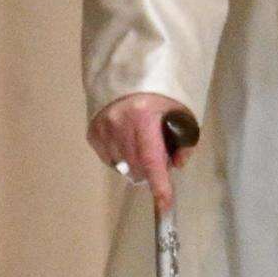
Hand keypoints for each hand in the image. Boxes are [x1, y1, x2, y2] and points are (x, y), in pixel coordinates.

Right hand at [89, 92, 196, 214]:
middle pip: (137, 167)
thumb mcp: (181, 111)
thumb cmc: (159, 93)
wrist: (130, 72)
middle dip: (151, 170)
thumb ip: (185, 140)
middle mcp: (119, 123)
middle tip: (160, 155)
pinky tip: (127, 142)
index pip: (151, 159)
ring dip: (136, 165)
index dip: (159, 184)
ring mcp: (103, 128)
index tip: (164, 204)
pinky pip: (110, 160)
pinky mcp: (93, 132)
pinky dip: (122, 158)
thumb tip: (176, 165)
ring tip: (142, 145)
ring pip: (123, 167)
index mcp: (143, 115)